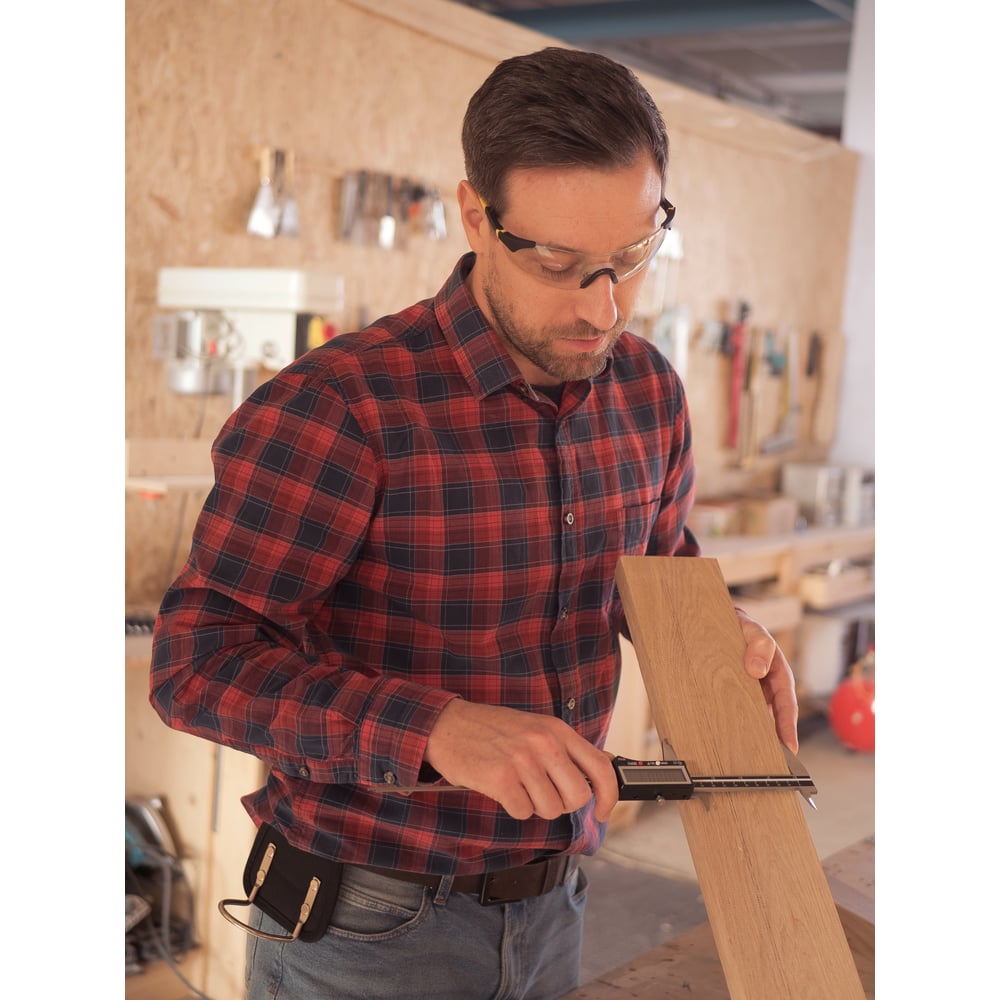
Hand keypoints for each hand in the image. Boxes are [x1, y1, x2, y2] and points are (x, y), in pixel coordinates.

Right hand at [423, 700, 618, 821]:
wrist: (447, 724)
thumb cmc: (491, 729)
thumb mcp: (534, 727)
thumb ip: (564, 748)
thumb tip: (597, 772)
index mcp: (557, 730)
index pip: (600, 766)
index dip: (609, 795)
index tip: (603, 811)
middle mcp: (544, 742)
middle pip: (577, 796)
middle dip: (562, 804)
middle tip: (542, 794)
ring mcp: (523, 760)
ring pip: (550, 809)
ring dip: (534, 805)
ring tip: (517, 786)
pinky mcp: (501, 778)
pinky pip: (523, 812)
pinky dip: (513, 807)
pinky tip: (501, 789)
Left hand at [734, 608, 799, 752]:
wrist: (718, 621)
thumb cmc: (742, 626)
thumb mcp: (753, 630)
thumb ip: (759, 645)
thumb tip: (757, 670)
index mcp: (778, 675)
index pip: (786, 705)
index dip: (788, 727)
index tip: (789, 747)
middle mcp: (766, 688)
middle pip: (772, 719)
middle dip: (773, 741)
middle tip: (770, 764)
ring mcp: (750, 693)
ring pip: (753, 719)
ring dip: (752, 736)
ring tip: (745, 758)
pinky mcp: (731, 694)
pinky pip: (734, 712)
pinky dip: (733, 725)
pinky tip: (724, 739)